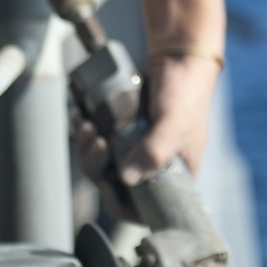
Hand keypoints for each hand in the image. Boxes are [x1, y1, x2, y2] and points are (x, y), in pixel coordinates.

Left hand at [70, 52, 218, 218]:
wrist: (179, 58)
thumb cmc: (186, 93)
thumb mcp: (175, 123)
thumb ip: (154, 152)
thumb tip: (126, 178)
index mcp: (174, 178)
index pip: (142, 209)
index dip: (118, 202)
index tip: (106, 182)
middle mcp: (153, 168)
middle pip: (114, 185)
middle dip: (96, 166)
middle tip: (97, 142)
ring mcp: (136, 150)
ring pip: (102, 163)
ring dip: (87, 148)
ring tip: (86, 125)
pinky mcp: (123, 131)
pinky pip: (99, 141)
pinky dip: (86, 131)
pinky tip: (79, 117)